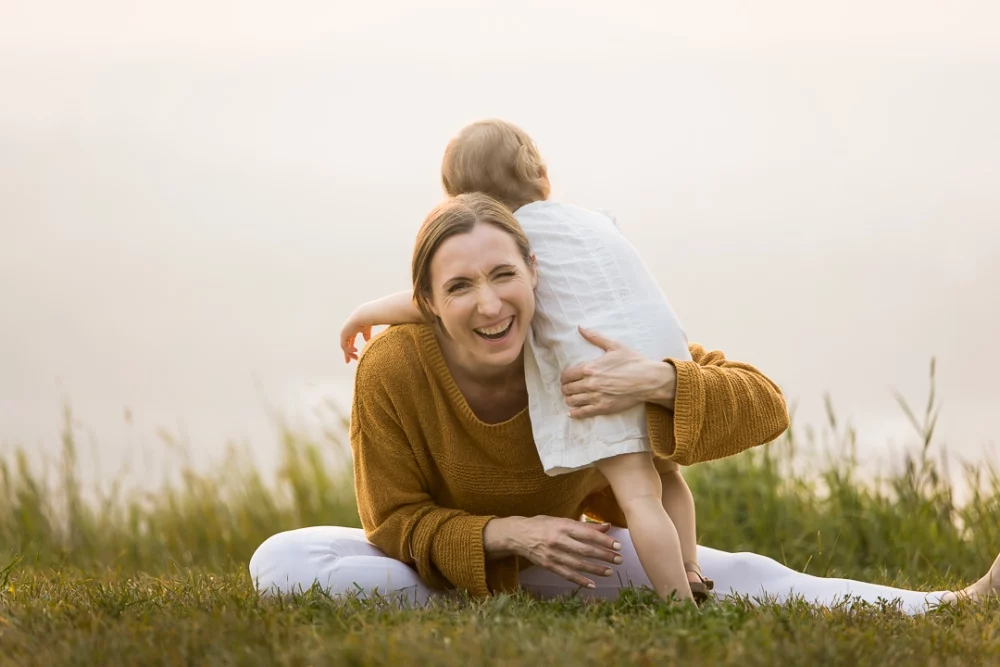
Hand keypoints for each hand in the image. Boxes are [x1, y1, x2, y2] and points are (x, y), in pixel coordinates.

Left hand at [340, 310, 372, 362]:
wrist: (364, 315)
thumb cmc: (367, 321)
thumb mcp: (367, 331)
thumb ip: (366, 337)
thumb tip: (368, 342)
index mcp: (352, 330)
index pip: (350, 341)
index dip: (351, 348)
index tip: (355, 355)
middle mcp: (346, 332)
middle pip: (345, 345)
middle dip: (347, 353)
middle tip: (348, 362)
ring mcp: (344, 333)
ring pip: (344, 347)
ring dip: (349, 353)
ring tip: (356, 358)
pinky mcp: (343, 334)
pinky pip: (344, 346)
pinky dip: (349, 349)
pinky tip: (356, 350)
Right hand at [483, 516, 622, 588]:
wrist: (517, 535)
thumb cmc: (542, 524)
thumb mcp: (562, 520)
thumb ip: (584, 525)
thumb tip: (606, 527)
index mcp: (562, 526)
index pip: (587, 534)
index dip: (604, 540)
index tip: (618, 545)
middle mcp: (558, 540)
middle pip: (585, 550)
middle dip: (604, 555)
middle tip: (619, 559)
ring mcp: (553, 554)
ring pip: (578, 564)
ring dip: (595, 569)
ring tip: (610, 572)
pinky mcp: (548, 565)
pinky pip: (567, 575)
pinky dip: (580, 581)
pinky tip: (592, 584)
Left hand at [560, 326, 676, 416]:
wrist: (648, 380)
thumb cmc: (633, 362)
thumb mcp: (614, 346)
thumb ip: (595, 337)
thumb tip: (580, 327)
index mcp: (590, 368)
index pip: (567, 375)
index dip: (564, 377)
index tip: (566, 378)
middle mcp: (590, 383)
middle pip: (567, 389)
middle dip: (565, 388)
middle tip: (568, 388)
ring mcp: (596, 397)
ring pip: (573, 401)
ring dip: (569, 399)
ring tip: (570, 398)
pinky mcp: (603, 408)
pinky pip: (583, 413)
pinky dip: (575, 413)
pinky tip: (572, 412)